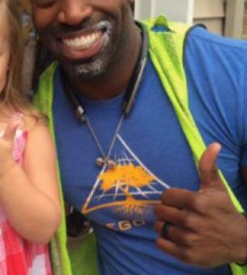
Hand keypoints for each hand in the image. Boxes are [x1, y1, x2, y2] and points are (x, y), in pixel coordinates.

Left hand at [154, 143, 246, 265]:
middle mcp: (192, 221)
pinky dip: (164, 240)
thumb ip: (209, 166)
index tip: (179, 201)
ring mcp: (189, 239)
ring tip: (179, 225)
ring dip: (166, 225)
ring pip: (160, 227)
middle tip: (178, 213)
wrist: (240, 242)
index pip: (166, 196)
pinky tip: (176, 237)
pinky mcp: (186, 255)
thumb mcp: (217, 188)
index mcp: (197, 202)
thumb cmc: (223, 211)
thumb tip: (213, 144)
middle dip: (167, 211)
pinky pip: (161, 243)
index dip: (171, 198)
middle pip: (160, 211)